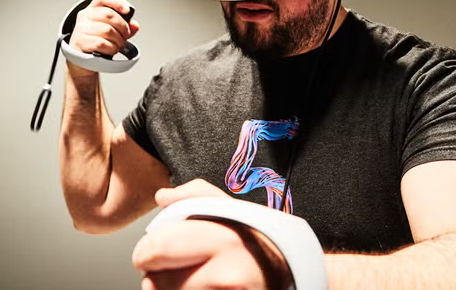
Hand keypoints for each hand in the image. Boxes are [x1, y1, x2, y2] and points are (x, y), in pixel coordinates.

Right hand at [67, 0, 139, 75]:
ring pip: (107, 30)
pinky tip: (110, 50)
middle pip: (109, 14)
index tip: (127, 11)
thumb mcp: (115, 30)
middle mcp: (85, 15)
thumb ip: (127, 26)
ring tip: (118, 44)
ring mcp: (81, 28)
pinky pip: (102, 43)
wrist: (84, 58)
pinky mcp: (79, 41)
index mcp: (94, 8)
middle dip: (123, 27)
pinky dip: (111, 48)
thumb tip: (134, 25)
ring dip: (118, 40)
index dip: (117, 2)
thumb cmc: (100, 40)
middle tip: (126, 35)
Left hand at [132, 179, 291, 289]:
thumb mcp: (233, 208)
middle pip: (154, 279)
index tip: (151, 248)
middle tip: (165, 264)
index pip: (157, 247)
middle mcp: (225, 274)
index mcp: (224, 237)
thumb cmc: (257, 240)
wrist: (289, 273)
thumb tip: (163, 197)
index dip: (147, 248)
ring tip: (190, 276)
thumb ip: (195, 195)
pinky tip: (197, 288)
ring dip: (167, 288)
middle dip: (153, 270)